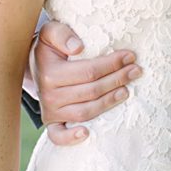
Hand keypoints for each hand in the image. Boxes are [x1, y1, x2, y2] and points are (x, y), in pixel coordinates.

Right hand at [31, 17, 139, 144]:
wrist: (34, 65)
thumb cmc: (49, 47)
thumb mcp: (51, 32)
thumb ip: (61, 34)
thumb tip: (78, 48)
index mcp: (50, 74)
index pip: (89, 71)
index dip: (112, 64)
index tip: (130, 56)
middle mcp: (49, 95)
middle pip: (91, 91)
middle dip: (117, 79)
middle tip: (136, 70)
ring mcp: (50, 111)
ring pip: (85, 112)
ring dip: (108, 102)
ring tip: (127, 91)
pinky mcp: (51, 122)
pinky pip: (58, 136)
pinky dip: (70, 138)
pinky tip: (87, 133)